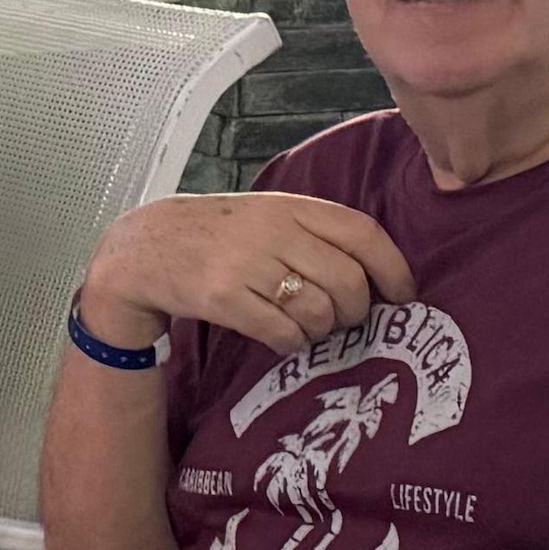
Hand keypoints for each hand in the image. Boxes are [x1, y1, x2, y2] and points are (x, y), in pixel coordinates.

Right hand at [75, 194, 417, 359]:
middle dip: (357, 311)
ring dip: (321, 331)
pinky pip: (283, 333)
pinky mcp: (223, 297)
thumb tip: (378, 275)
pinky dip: (291, 343)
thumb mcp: (268, 215)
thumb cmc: (218, 234)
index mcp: (291, 206)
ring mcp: (246, 264)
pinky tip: (280, 337)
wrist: (145, 246)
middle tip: (347, 320)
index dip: (393, 268)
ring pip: (318, 312)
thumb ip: (316, 233)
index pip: (362, 233)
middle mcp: (273, 231)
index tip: (403, 295)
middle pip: (348, 281)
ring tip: (307, 328)